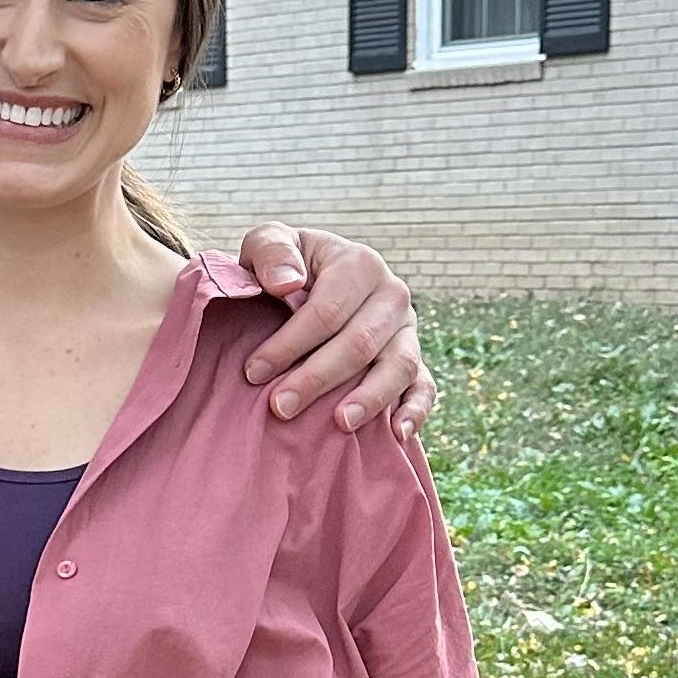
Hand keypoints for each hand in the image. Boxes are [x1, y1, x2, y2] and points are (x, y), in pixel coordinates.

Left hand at [235, 227, 433, 436]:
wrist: (311, 280)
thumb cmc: (284, 267)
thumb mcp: (269, 244)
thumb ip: (271, 252)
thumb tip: (286, 284)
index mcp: (359, 264)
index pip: (326, 310)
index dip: (289, 343)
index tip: (253, 372)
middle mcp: (391, 295)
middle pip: (359, 342)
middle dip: (317, 378)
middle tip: (280, 408)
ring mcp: (407, 330)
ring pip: (398, 365)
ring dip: (369, 397)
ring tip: (340, 424)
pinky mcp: (415, 360)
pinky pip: (424, 386)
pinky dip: (415, 410)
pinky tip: (396, 434)